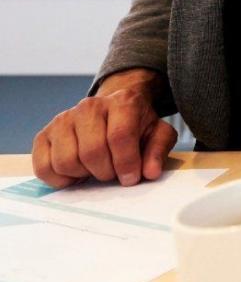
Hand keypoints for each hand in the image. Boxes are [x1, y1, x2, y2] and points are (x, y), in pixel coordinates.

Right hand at [32, 68, 176, 187]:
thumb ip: (157, 151)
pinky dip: (60, 179)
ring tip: (96, 168)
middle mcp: (89, 106)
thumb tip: (150, 172)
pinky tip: (76, 172)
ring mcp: (63, 119)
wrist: (112, 111)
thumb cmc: (136, 125)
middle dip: (106, 171)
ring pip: (66, 162)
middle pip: (91, 151)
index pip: (119, 136)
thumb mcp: (157, 134)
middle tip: (113, 172)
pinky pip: (43, 168)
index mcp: (122, 102)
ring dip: (84, 174)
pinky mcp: (43, 135)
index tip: (132, 177)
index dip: (127, 163)